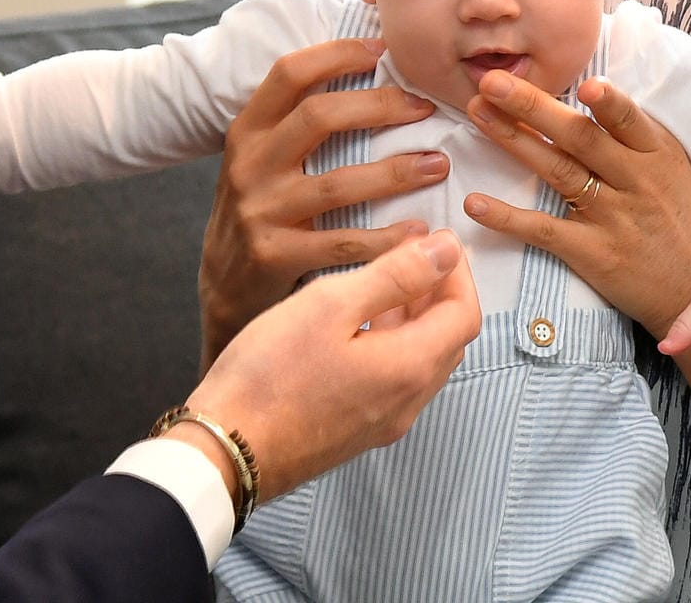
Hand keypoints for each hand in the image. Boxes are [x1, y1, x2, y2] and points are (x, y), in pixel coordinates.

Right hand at [187, 229, 480, 501]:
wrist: (225, 450)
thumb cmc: (270, 373)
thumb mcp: (331, 305)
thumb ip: (395, 275)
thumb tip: (446, 250)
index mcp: (410, 368)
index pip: (465, 314)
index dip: (458, 272)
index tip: (436, 241)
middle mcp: (408, 402)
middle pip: (448, 340)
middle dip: (440, 293)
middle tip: (414, 255)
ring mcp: (383, 423)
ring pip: (422, 361)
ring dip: (416, 319)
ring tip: (385, 282)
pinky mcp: (357, 432)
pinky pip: (395, 382)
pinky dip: (393, 345)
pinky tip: (357, 325)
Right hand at [199, 38, 449, 366]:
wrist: (223, 285)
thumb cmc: (261, 209)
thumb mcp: (262, 158)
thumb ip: (297, 122)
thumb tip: (365, 67)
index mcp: (247, 130)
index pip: (289, 73)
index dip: (337, 54)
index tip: (383, 50)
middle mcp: (249, 164)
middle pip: (319, 116)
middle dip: (381, 106)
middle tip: (426, 108)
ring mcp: (260, 211)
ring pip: (337, 183)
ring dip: (397, 173)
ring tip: (438, 165)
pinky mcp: (275, 255)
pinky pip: (342, 242)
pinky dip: (387, 238)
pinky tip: (419, 231)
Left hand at [460, 71, 690, 334]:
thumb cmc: (679, 216)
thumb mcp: (671, 167)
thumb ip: (632, 134)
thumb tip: (586, 89)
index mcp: (656, 153)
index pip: (629, 120)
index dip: (608, 102)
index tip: (582, 82)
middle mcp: (635, 180)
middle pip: (580, 138)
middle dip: (533, 106)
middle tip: (491, 81)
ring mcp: (613, 217)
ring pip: (557, 171)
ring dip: (513, 140)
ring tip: (478, 115)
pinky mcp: (594, 253)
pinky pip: (544, 231)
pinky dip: (507, 218)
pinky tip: (475, 203)